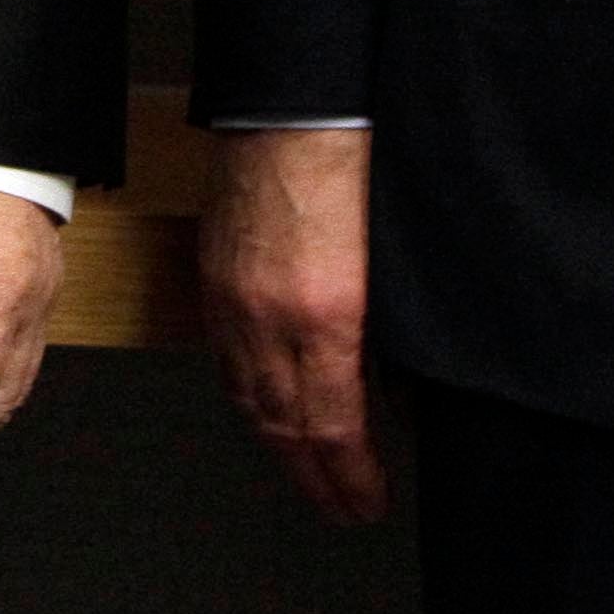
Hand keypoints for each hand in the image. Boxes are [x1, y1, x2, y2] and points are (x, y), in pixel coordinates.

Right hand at [201, 126, 387, 524]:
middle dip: (316, 480)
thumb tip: (397, 387)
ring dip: (279, 450)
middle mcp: (269, 318)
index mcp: (325, 314)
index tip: (370, 502)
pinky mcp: (216, 279)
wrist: (293, 104)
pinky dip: (246, 401)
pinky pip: (225, 361)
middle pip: (284, 427)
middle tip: (343, 509)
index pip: (333, 429)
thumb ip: (389, 331)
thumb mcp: (393, 263)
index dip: (352, 478)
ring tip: (306, 476)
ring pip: (248, 400)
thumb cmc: (352, 163)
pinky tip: (261, 412)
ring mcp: (235, 300)